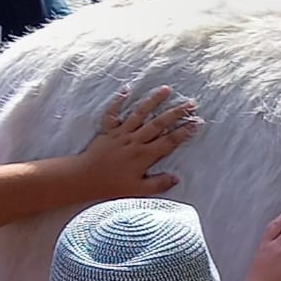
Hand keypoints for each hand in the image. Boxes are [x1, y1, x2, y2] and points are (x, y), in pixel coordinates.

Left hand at [68, 86, 199, 198]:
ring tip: (166, 89)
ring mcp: (121, 133)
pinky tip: (127, 89)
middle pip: (159, 124)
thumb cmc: (111, 186)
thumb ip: (158, 184)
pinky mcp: (108, 130)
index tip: (196, 123)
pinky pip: (113, 113)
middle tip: (191, 103)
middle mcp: (134, 141)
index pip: (168, 142)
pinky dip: (118, 101)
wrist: (84, 178)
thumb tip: (176, 179)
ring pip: (140, 113)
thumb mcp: (138, 190)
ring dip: (153, 100)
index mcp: (144, 156)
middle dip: (176, 112)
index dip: (183, 132)